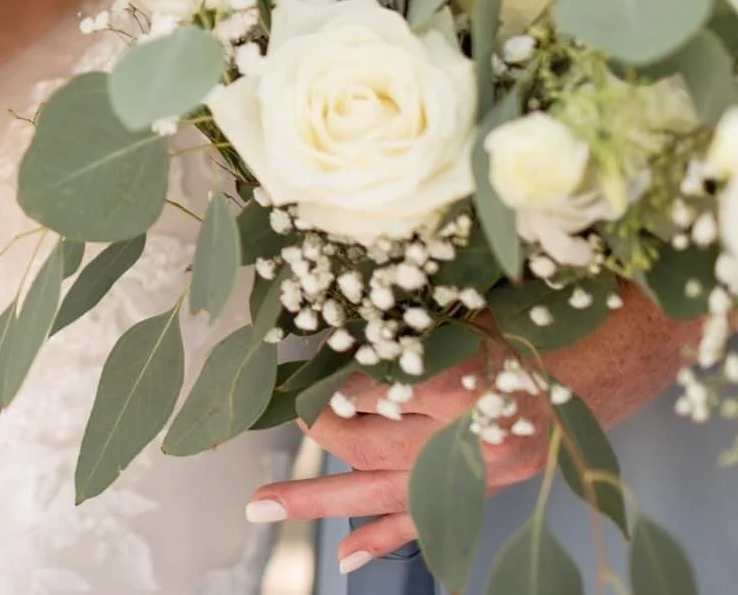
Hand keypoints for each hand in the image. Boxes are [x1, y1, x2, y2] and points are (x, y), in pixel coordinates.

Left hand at [247, 282, 695, 573]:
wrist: (606, 351)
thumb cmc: (525, 315)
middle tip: (286, 418)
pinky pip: (427, 520)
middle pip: (366, 446)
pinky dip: (384, 539)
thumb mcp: (456, 311)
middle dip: (316, 434)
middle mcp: (467, 435)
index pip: (366, 392)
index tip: (293, 373)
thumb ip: (396, 332)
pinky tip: (344, 556)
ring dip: (318, 500)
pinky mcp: (487, 488)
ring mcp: (479, 471)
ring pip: (383, 491)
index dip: (325, 385)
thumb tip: (320, 344)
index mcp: (459, 380)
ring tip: (260, 508)